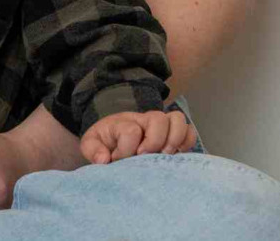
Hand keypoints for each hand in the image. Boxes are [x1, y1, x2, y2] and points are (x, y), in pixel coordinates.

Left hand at [79, 110, 195, 163]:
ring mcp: (160, 126)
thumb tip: (104, 159)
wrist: (113, 136)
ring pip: (177, 120)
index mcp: (123, 122)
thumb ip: (93, 150)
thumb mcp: (90, 144)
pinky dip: (187, 142)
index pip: (131, 130)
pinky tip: (176, 156)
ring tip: (165, 156)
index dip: (126, 149)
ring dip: (174, 139)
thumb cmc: (104, 142)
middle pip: (158, 119)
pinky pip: (189, 131)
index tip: (119, 159)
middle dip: (154, 141)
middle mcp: (144, 120)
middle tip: (145, 157)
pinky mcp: (173, 135)